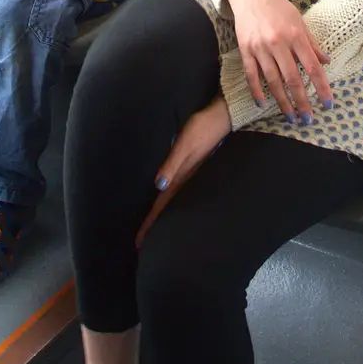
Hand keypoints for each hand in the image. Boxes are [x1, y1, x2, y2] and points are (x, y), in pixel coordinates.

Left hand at [136, 97, 231, 246]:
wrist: (222, 117)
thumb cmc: (202, 128)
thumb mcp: (185, 144)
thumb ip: (172, 164)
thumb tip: (159, 186)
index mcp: (182, 177)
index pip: (162, 205)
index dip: (151, 223)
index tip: (140, 243)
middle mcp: (186, 180)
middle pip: (166, 208)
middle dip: (154, 227)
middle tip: (142, 246)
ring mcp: (191, 176)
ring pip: (172, 202)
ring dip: (162, 216)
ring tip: (153, 231)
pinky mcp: (192, 169)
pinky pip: (178, 192)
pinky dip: (169, 202)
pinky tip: (168, 204)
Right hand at [225, 0, 332, 119]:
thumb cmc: (278, 7)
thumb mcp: (300, 21)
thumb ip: (312, 43)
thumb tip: (326, 61)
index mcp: (296, 36)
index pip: (312, 67)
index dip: (322, 87)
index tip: (328, 103)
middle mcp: (278, 43)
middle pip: (292, 79)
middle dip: (302, 101)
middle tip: (308, 119)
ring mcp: (260, 48)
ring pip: (273, 81)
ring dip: (282, 101)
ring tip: (290, 116)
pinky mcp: (246, 50)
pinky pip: (251, 75)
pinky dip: (256, 91)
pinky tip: (262, 104)